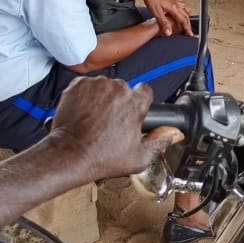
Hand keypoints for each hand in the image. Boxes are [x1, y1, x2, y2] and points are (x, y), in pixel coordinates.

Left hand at [48, 77, 182, 179]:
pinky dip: (85, 96)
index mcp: (135, 102)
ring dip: (102, 98)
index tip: (133, 111)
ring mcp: (96, 85)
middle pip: (123, 89)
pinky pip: (86, 86)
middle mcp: (117, 89)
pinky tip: (84, 113)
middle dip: (119, 101)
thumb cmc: (101, 157)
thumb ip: (160, 141)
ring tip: (95, 119)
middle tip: (111, 121)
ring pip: (104, 86)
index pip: (145, 91)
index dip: (139, 102)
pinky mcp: (78, 85)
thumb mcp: (139, 158)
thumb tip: (173, 133)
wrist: (70, 154)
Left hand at [136, 0, 192, 35]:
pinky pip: (180, 3)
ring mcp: (173, 0)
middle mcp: (175, 3)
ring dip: (187, 14)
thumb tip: (169, 32)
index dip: (187, 28)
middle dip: (188, 23)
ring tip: (189, 17)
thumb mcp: (156, 12)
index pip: (183, 20)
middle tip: (189, 30)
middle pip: (186, 14)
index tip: (190, 34)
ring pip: (184, 8)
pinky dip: (183, 7)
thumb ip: (164, 23)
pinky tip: (180, 7)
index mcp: (173, 7)